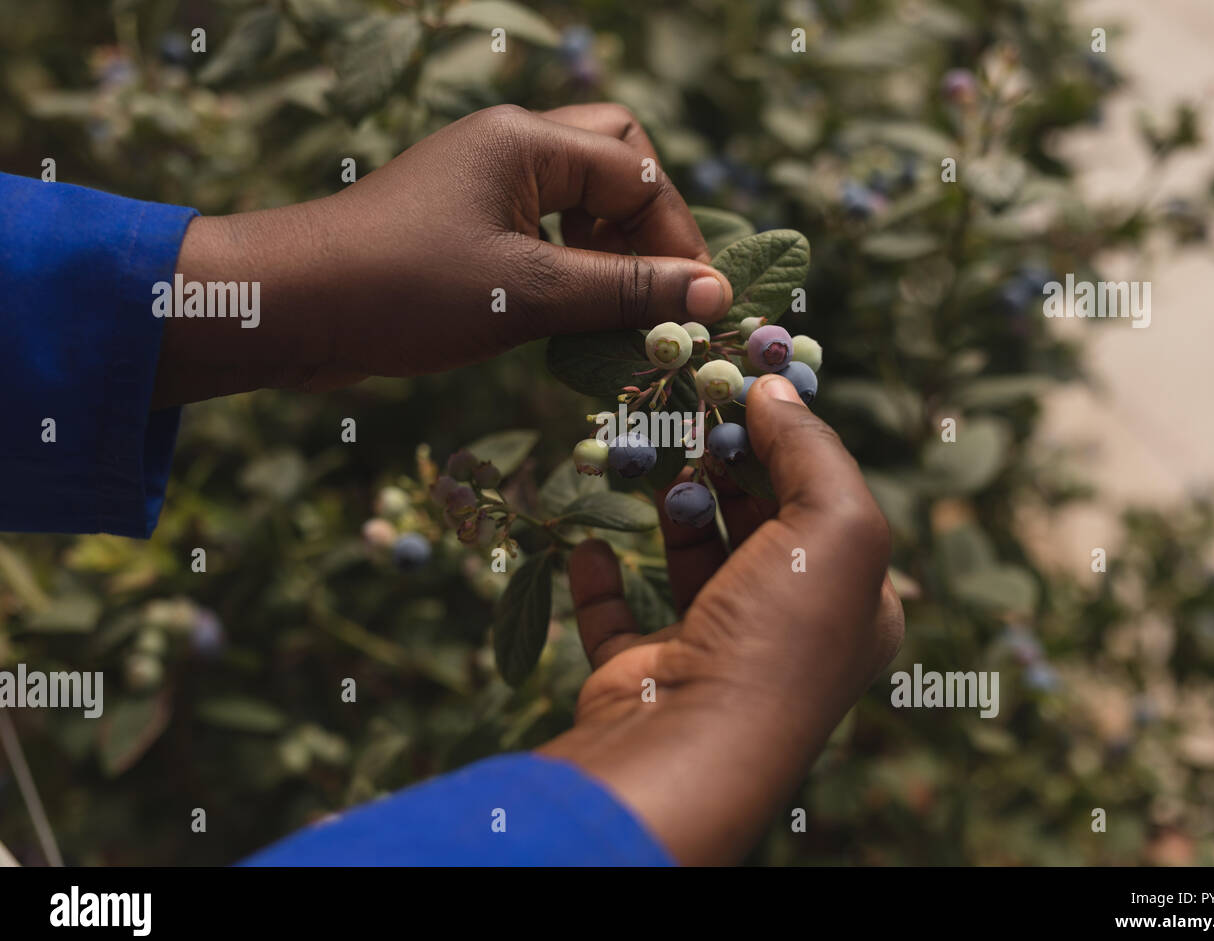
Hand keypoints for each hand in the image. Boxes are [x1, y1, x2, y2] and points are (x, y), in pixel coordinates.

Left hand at [154, 103, 732, 405]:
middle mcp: (507, 147)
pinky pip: (541, 229)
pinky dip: (569, 265)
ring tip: (614, 308)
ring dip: (609, 249)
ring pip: (577, 198)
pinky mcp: (462, 224)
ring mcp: (481, 184)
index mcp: (525, 141)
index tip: (696, 305)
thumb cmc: (403, 290)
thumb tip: (714, 297)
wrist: (286, 309)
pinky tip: (566, 313)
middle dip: (646, 225)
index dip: (676, 239)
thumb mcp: (527, 293)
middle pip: (614, 162)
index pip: (637, 173)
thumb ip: (625, 291)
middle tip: (653, 290)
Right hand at [539, 374, 904, 864]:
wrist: (688, 744)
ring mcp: (713, 653)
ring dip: (674, 507)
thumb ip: (809, 449)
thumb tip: (773, 387)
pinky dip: (603, 575)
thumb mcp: (833, 526)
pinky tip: (594, 542)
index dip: (792, 445)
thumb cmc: (781, 634)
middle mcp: (788, 631)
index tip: (749, 393)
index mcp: (853, 605)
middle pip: (758, 526)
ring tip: (653, 459)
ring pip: (693, 562)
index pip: (828, 506)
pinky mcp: (645, 672)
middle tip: (694, 412)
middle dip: (729, 468)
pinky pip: (618, 614)